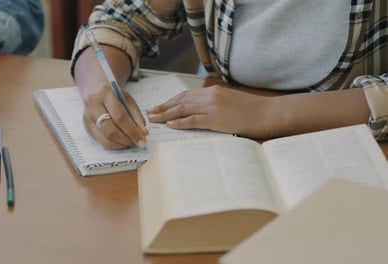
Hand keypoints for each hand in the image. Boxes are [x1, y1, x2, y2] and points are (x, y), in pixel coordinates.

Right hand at [82, 82, 147, 149]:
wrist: (94, 88)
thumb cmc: (114, 94)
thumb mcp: (127, 99)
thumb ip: (136, 115)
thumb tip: (144, 133)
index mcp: (104, 94)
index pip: (120, 117)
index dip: (132, 131)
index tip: (143, 139)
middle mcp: (92, 106)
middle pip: (111, 130)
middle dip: (127, 140)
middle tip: (138, 143)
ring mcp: (87, 118)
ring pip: (105, 140)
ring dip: (121, 145)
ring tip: (131, 143)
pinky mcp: (86, 127)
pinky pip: (101, 142)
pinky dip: (114, 144)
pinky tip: (122, 142)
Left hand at [147, 85, 279, 137]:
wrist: (267, 113)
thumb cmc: (251, 110)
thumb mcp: (229, 101)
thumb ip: (214, 103)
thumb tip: (199, 110)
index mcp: (212, 91)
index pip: (186, 95)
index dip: (170, 101)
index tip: (160, 106)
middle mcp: (210, 95)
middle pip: (180, 101)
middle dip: (163, 107)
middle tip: (150, 112)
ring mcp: (212, 106)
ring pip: (182, 109)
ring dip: (166, 115)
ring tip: (153, 119)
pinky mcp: (216, 118)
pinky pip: (193, 120)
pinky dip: (179, 122)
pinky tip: (169, 125)